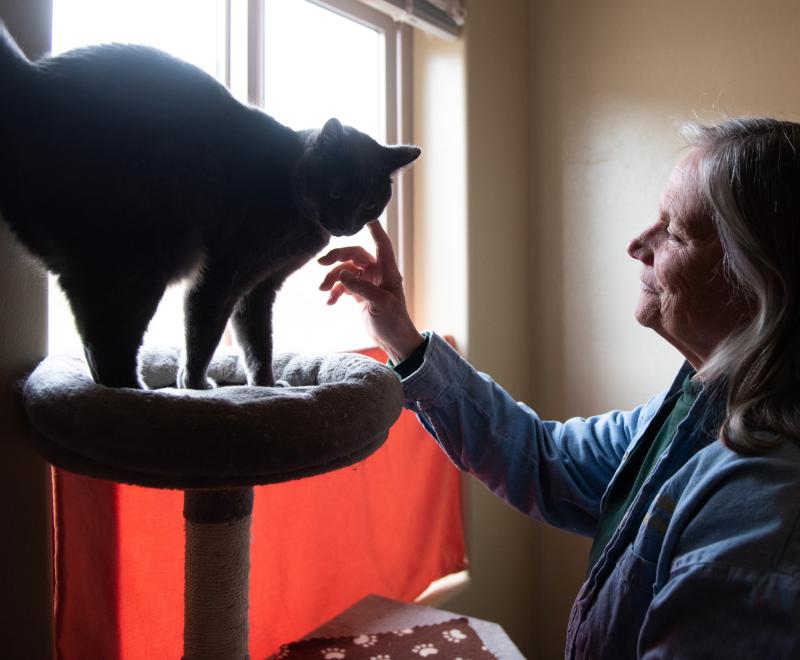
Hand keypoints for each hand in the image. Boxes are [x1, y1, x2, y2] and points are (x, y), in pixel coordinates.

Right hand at [318, 221, 423, 362]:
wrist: (393, 341)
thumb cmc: (394, 320)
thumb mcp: (380, 303)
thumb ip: (361, 287)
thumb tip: (341, 274)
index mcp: (387, 271)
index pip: (381, 243)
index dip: (374, 229)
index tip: (365, 216)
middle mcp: (377, 273)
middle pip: (354, 255)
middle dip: (337, 257)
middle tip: (321, 263)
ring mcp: (367, 283)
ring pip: (345, 271)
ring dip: (332, 278)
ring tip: (322, 291)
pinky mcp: (359, 295)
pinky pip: (343, 286)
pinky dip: (334, 292)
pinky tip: (329, 302)